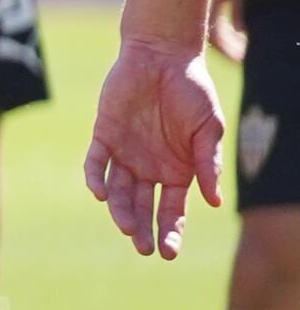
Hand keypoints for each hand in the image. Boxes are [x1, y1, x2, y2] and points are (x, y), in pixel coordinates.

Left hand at [85, 32, 226, 257]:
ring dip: (121, 210)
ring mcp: (125, 154)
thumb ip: (208, 163)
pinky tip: (102, 195)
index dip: (171, 231)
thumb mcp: (208, 129)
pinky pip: (95, 164)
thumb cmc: (192, 92)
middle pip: (143, 207)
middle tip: (143, 249)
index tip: (169, 252)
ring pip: (119, 191)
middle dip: (143, 229)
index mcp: (177, 171)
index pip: (172, 209)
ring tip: (126, 228)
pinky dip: (96, 179)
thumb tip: (214, 202)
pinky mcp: (103, 137)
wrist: (163, 57)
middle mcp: (149, 168)